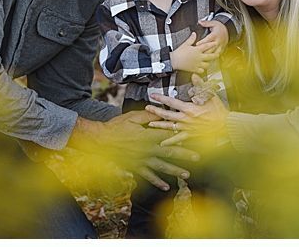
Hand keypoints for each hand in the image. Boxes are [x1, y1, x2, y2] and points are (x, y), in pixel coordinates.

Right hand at [66, 111, 198, 189]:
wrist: (100, 140)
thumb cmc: (116, 126)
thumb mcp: (132, 117)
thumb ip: (149, 115)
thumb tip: (162, 112)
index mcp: (148, 135)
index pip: (168, 136)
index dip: (181, 136)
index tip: (194, 137)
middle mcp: (147, 149)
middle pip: (170, 152)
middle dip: (185, 155)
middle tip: (198, 158)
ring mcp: (141, 160)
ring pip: (161, 166)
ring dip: (175, 170)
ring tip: (186, 174)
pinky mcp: (135, 167)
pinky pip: (148, 176)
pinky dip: (157, 182)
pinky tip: (166, 187)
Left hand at [146, 76, 228, 146]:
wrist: (225, 126)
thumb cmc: (218, 111)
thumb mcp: (210, 95)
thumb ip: (200, 85)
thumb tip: (194, 76)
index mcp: (188, 108)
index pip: (171, 102)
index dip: (160, 98)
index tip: (153, 96)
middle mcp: (185, 118)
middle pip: (166, 115)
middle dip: (155, 111)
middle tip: (147, 108)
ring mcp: (186, 127)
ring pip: (169, 126)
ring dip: (159, 125)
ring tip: (150, 124)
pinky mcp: (190, 135)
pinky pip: (177, 139)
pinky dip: (170, 141)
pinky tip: (162, 143)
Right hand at [170, 32, 214, 73]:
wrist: (173, 61)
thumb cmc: (179, 52)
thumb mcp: (185, 44)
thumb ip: (191, 39)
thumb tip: (194, 34)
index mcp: (197, 50)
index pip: (207, 46)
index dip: (212, 44)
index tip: (216, 43)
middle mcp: (199, 57)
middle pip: (211, 56)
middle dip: (216, 54)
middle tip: (218, 53)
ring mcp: (197, 64)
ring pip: (207, 64)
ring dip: (209, 62)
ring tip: (210, 61)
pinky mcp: (194, 69)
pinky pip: (202, 70)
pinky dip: (203, 69)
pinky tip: (203, 67)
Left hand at [195, 20, 227, 56]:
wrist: (228, 30)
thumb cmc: (220, 27)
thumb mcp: (213, 23)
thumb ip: (206, 23)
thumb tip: (200, 22)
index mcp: (215, 34)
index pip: (208, 39)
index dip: (202, 42)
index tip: (197, 44)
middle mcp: (218, 41)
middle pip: (211, 47)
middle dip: (204, 51)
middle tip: (196, 53)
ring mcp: (220, 46)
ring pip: (214, 52)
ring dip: (207, 55)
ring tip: (201, 58)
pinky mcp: (221, 49)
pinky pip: (217, 55)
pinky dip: (212, 58)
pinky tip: (207, 60)